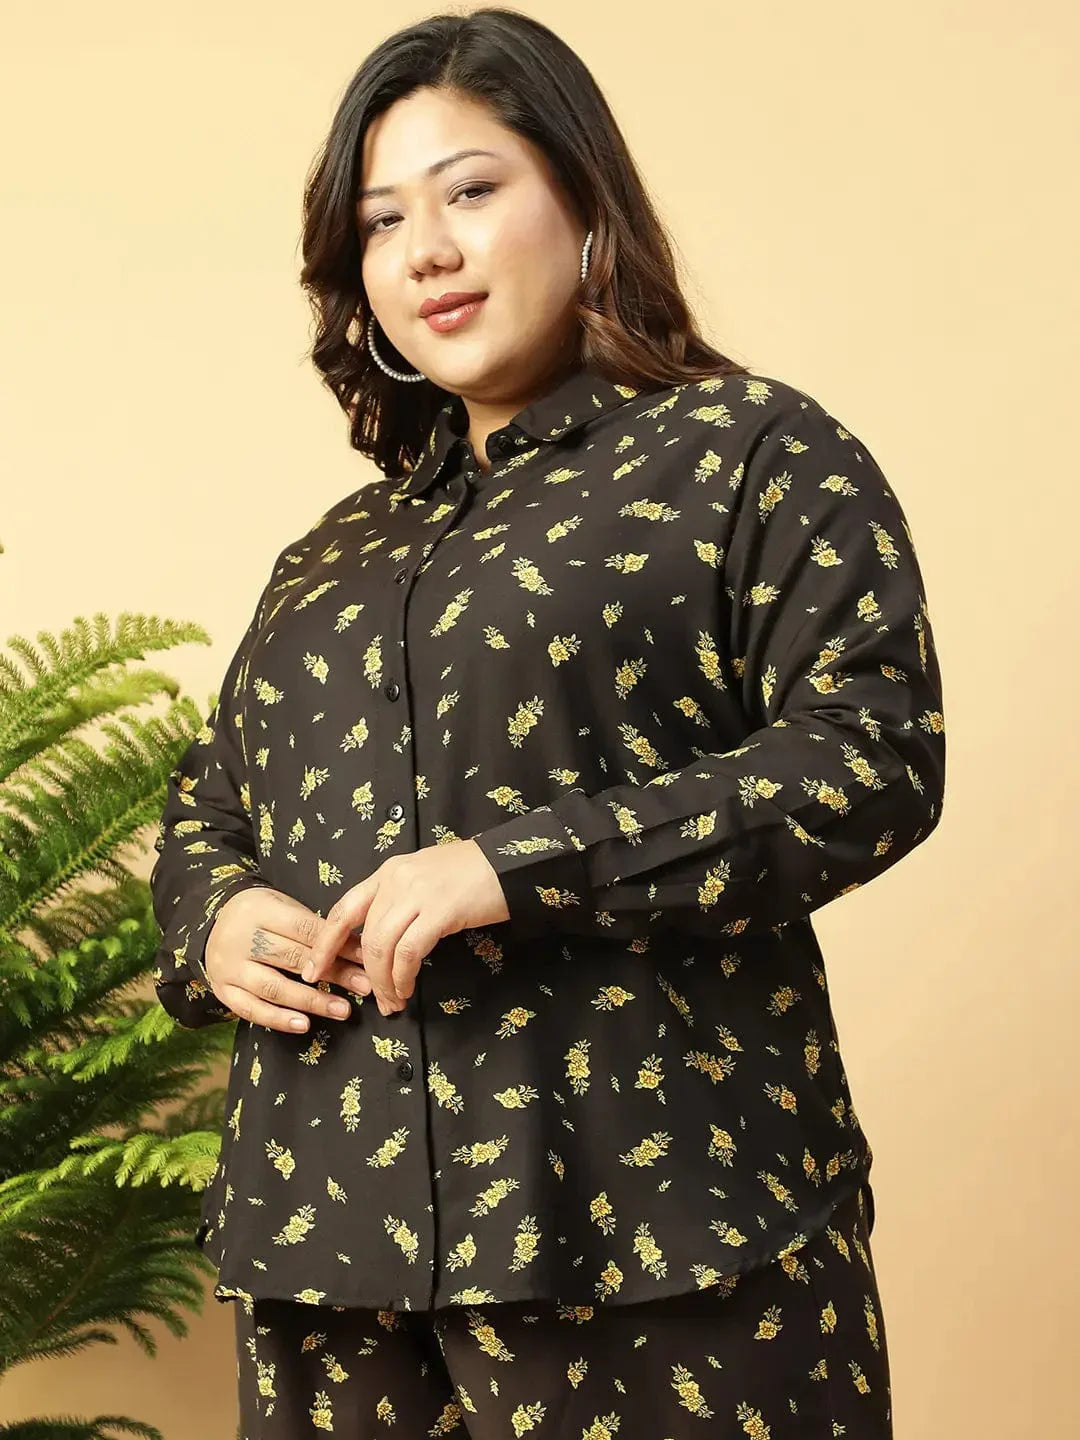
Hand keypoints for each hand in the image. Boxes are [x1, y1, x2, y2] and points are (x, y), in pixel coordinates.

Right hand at [204, 886, 373, 1033]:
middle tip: (364, 986)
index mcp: (260, 911)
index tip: (365, 959)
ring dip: (312, 1001)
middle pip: (293, 959)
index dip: (338, 945)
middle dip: (334, 974)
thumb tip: (360, 950)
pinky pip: (251, 1009)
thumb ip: (317, 929)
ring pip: (274, 988)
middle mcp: (241, 939)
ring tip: (343, 1010)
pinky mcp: (222, 990)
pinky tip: (304, 1025)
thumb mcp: (285, 909)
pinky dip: (278, 1019)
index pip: (305, 929)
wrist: (213, 921)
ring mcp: (228, 967)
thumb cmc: (261, 914)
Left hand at [302, 839, 509, 1015]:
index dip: (325, 943)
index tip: (313, 969)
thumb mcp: (424, 879)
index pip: (343, 909)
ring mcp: (417, 894)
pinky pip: (409, 952)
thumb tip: (381, 941)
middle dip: (364, 975)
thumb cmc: (472, 874)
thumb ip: (400, 902)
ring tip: (392, 1002)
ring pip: (381, 947)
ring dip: (384, 982)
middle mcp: (395, 880)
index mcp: (388, 872)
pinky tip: (407, 988)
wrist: (510, 862)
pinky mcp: (439, 911)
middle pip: (364, 936)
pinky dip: (403, 976)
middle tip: (374, 1001)